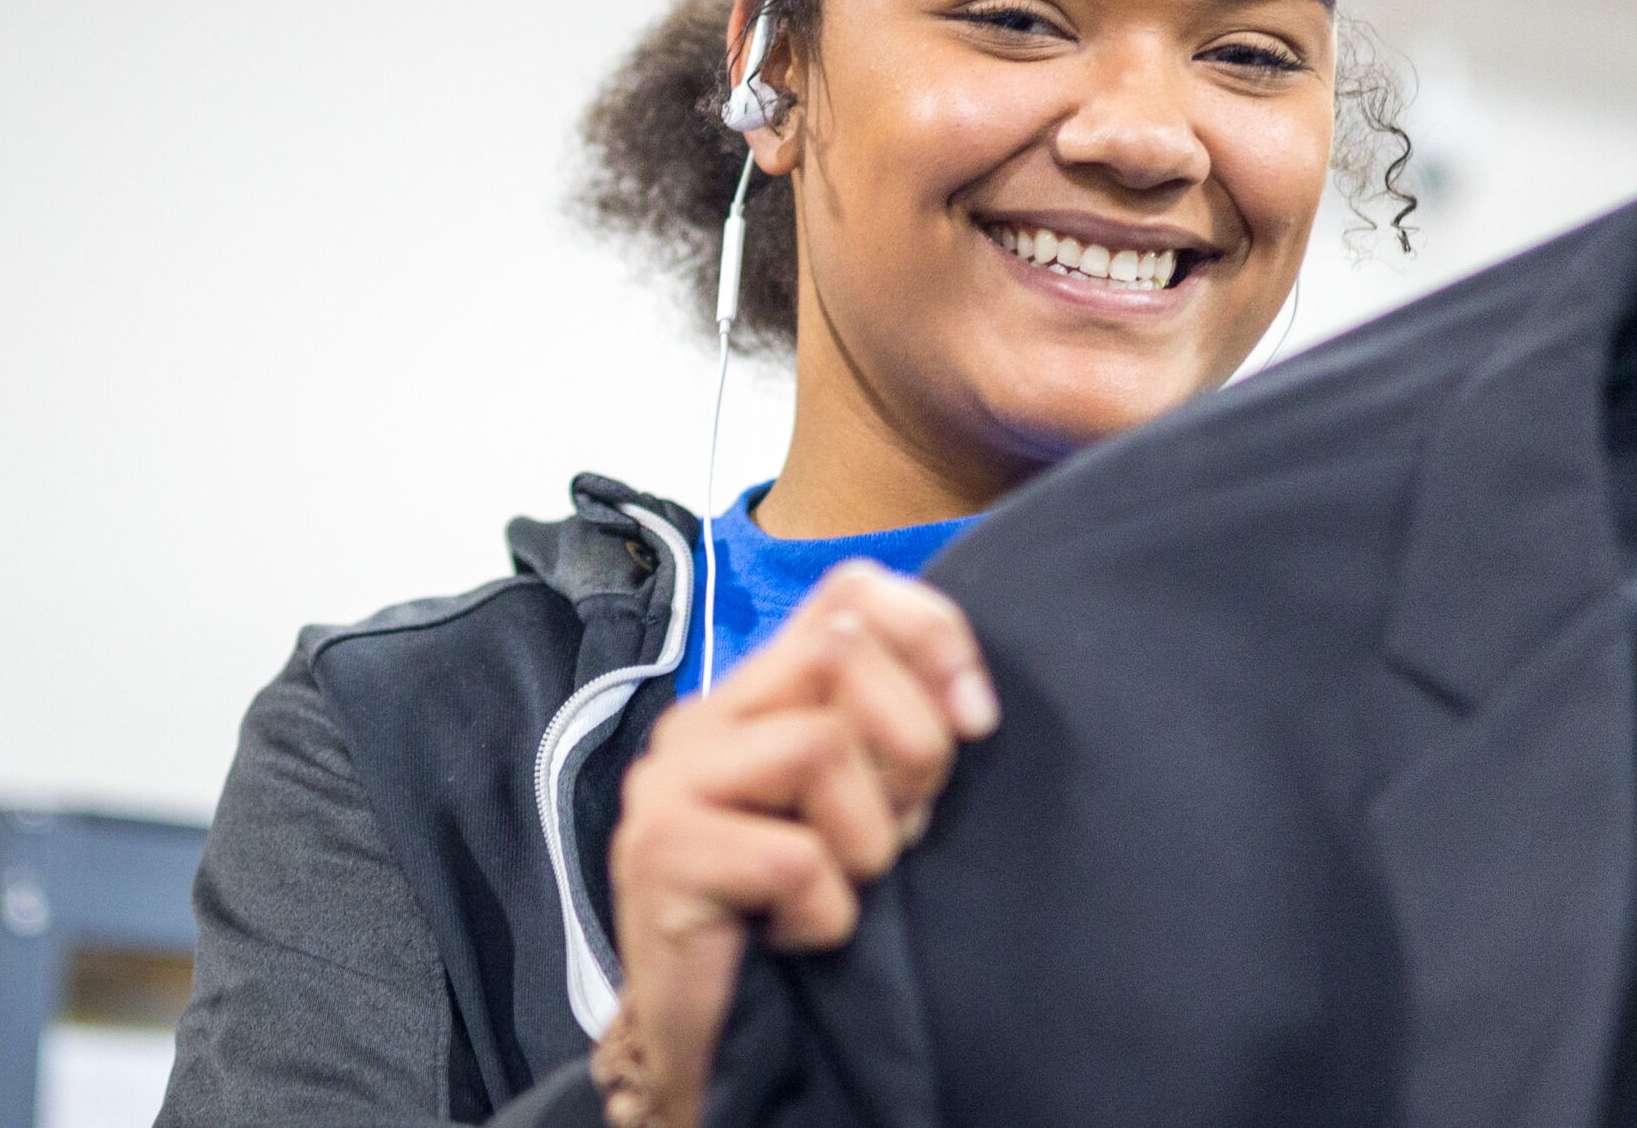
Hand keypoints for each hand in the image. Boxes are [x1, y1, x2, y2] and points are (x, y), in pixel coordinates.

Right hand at [607, 561, 996, 1127]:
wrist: (719, 1046)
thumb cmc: (801, 918)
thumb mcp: (869, 805)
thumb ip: (896, 732)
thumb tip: (971, 706)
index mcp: (758, 693)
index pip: (851, 590)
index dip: (934, 636)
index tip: (978, 723)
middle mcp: (704, 719)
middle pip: (843, 649)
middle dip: (911, 747)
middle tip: (899, 831)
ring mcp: (670, 781)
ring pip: (820, 745)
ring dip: (868, 839)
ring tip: (838, 888)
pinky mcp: (658, 852)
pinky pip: (793, 856)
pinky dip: (826, 911)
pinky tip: (799, 933)